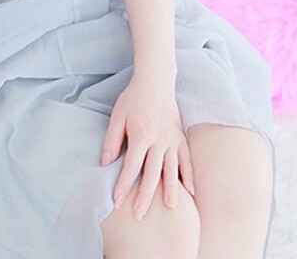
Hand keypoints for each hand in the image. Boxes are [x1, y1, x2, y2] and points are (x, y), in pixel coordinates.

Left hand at [100, 74, 194, 220]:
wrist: (155, 80)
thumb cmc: (133, 98)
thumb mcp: (117, 116)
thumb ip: (111, 140)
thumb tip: (106, 164)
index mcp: (141, 135)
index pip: (131, 167)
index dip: (123, 185)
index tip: (116, 201)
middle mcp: (159, 140)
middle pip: (152, 173)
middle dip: (145, 196)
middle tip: (139, 215)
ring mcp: (172, 139)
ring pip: (172, 169)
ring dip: (170, 190)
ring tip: (169, 208)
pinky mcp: (180, 136)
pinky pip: (187, 159)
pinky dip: (189, 175)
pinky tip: (190, 191)